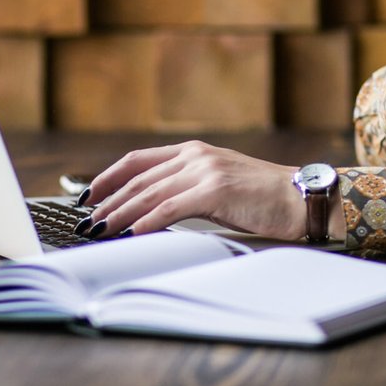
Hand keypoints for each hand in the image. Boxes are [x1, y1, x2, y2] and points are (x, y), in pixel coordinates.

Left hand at [82, 140, 305, 239]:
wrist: (300, 198)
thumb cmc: (262, 199)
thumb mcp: (219, 186)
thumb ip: (188, 190)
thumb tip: (150, 213)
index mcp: (194, 152)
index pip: (138, 161)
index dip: (108, 177)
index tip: (87, 195)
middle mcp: (195, 155)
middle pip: (138, 179)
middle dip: (107, 201)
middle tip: (85, 221)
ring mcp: (205, 170)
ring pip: (149, 193)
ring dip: (119, 214)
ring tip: (99, 230)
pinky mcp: (215, 190)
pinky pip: (170, 208)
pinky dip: (145, 222)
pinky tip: (130, 234)